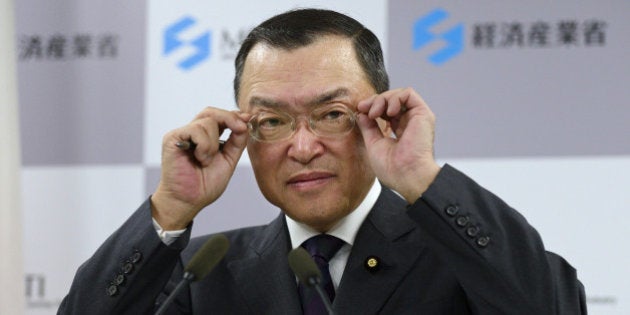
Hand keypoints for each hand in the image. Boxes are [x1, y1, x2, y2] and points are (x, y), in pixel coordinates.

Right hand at [151, 107, 250, 229]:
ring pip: (207, 121)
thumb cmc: (205, 185)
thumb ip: (237, 141)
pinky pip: (196, 129)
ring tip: (206, 161)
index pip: (218, 117)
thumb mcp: (229, 160)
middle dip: (229, 118)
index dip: (233, 115)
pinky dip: (205, 145)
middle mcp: (192, 133)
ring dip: (214, 143)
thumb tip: (245, 121)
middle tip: (240, 129)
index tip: (248, 118)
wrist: (189, 201)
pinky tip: (200, 159)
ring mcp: (182, 134)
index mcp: (205, 137)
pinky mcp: (173, 138)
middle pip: (211, 112)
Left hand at [356, 88, 440, 202]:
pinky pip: (408, 94)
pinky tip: (388, 112)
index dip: (371, 107)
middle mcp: (409, 123)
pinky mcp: (423, 114)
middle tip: (363, 108)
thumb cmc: (392, 168)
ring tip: (375, 113)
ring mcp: (417, 118)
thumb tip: (361, 113)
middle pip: (390, 100)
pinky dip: (395, 98)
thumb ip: (368, 127)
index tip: (359, 110)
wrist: (407, 175)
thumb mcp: (373, 143)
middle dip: (374, 101)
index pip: (385, 111)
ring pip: (398, 95)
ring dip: (382, 99)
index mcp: (400, 131)